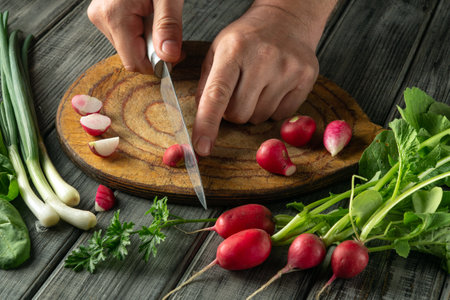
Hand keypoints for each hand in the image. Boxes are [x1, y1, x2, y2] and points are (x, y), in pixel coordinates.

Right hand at [87, 0, 183, 73]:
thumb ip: (168, 27)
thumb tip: (168, 56)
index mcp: (114, 15)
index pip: (135, 63)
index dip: (157, 65)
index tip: (175, 56)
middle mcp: (101, 17)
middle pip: (131, 56)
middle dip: (154, 52)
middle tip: (172, 35)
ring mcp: (100, 15)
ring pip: (128, 47)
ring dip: (148, 41)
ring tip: (158, 19)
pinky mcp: (104, 13)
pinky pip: (125, 35)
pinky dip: (141, 32)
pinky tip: (149, 17)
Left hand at [192, 2, 333, 155]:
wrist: (286, 20)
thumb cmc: (247, 39)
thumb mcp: (218, 51)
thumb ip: (206, 84)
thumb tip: (201, 118)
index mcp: (234, 50)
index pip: (217, 95)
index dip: (207, 124)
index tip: (201, 148)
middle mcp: (263, 58)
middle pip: (239, 114)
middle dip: (232, 112)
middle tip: (238, 93)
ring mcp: (288, 69)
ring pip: (259, 118)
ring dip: (253, 110)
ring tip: (257, 86)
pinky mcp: (306, 78)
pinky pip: (281, 116)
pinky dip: (272, 109)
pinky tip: (273, 88)